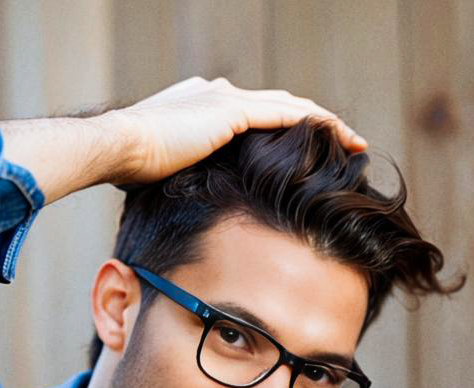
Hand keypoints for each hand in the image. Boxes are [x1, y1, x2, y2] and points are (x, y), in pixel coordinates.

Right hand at [101, 76, 367, 184]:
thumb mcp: (166, 173)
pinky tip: (340, 139)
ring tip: (355, 143)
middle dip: (317, 125)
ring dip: (327, 124)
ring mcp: (227, 99)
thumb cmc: (131, 168)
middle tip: (347, 144)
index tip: (310, 153)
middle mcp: (221, 94)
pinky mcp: (233, 111)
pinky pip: (288, 116)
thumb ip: (190, 179)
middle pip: (282, 106)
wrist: (118, 147)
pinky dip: (317, 126)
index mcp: (205, 105)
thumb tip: (195, 208)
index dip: (287, 131)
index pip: (257, 114)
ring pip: (293, 108)